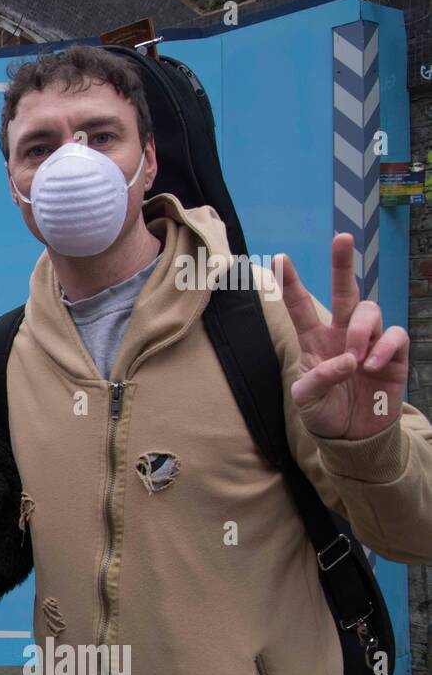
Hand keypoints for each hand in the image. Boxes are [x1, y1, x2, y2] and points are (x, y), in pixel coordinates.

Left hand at [282, 234, 409, 440]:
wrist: (351, 437)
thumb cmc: (324, 413)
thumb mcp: (307, 399)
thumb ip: (319, 379)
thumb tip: (346, 360)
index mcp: (315, 339)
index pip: (301, 305)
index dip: (291, 283)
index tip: (280, 258)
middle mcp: (343, 333)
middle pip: (345, 291)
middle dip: (343, 263)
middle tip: (342, 237)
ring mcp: (370, 341)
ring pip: (370, 310)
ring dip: (361, 329)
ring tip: (354, 357)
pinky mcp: (393, 355)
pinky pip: (394, 336)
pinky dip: (384, 346)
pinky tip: (371, 364)